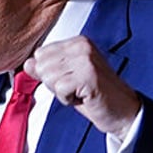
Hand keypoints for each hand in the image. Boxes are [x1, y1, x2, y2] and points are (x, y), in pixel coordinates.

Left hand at [23, 36, 140, 140]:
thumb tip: (27, 64)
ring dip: (62, 92)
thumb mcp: (68, 78)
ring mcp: (86, 59)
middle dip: (54, 84)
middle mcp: (82, 46)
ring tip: (81, 92)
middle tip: (77, 88)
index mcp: (78, 42)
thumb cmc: (96, 95)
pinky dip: (68, 100)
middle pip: (42, 66)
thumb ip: (48, 69)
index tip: (71, 80)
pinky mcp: (88, 75)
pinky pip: (60, 89)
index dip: (50, 74)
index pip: (40, 54)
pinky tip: (85, 97)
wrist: (124, 111)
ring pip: (49, 77)